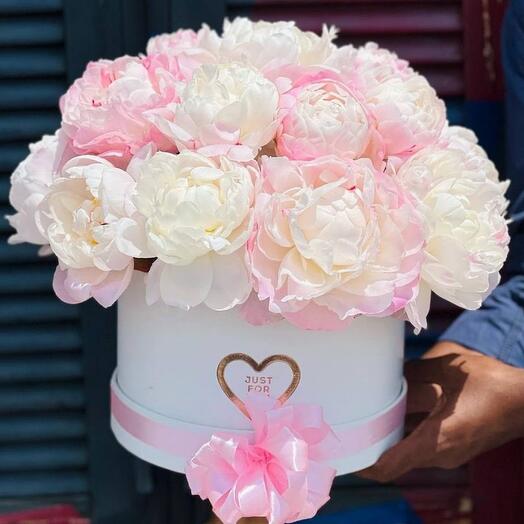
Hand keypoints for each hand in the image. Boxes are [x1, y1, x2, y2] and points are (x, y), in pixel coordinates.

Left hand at [358, 342, 523, 481]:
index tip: (341, 454)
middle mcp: (439, 455)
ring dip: (387, 436)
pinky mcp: (454, 446)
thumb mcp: (447, 371)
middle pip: (395, 459)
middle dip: (369, 445)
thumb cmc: (491, 384)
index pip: (389, 466)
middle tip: (347, 425)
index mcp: (435, 441)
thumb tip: (390, 375)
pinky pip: (421, 443)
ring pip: (408, 450)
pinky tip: (393, 409)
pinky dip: (404, 431)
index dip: (362, 465)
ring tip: (363, 414)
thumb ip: (414, 373)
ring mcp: (448, 453)